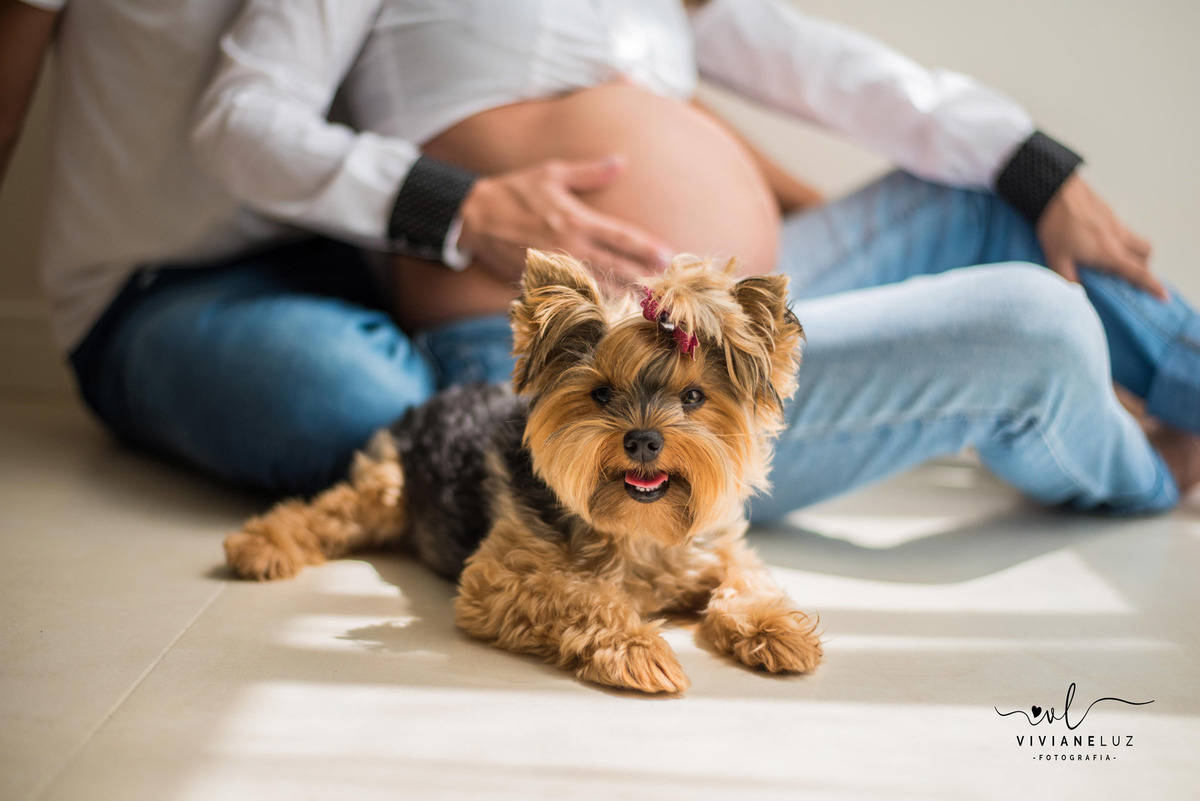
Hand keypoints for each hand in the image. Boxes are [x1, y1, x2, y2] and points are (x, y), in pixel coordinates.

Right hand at [457, 154, 674, 290]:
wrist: (474, 217)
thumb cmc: (515, 191)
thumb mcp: (552, 173)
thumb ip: (590, 172)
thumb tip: (621, 161)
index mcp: (576, 220)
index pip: (620, 236)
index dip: (645, 247)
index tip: (667, 255)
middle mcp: (569, 247)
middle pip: (615, 267)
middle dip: (642, 276)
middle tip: (668, 286)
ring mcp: (556, 268)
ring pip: (597, 287)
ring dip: (622, 295)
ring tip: (647, 303)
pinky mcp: (542, 280)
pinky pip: (572, 296)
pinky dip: (592, 304)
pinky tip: (609, 312)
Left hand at [1037, 173, 1165, 299]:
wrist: (1054, 191)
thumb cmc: (1055, 225)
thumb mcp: (1056, 258)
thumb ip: (1067, 279)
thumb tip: (1076, 294)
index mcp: (1108, 252)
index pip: (1137, 272)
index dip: (1152, 285)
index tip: (1163, 295)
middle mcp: (1118, 237)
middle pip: (1146, 254)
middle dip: (1144, 267)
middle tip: (1130, 276)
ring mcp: (1116, 222)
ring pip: (1138, 239)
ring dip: (1136, 251)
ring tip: (1117, 259)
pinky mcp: (1110, 212)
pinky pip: (1125, 228)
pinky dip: (1123, 238)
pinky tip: (1102, 241)